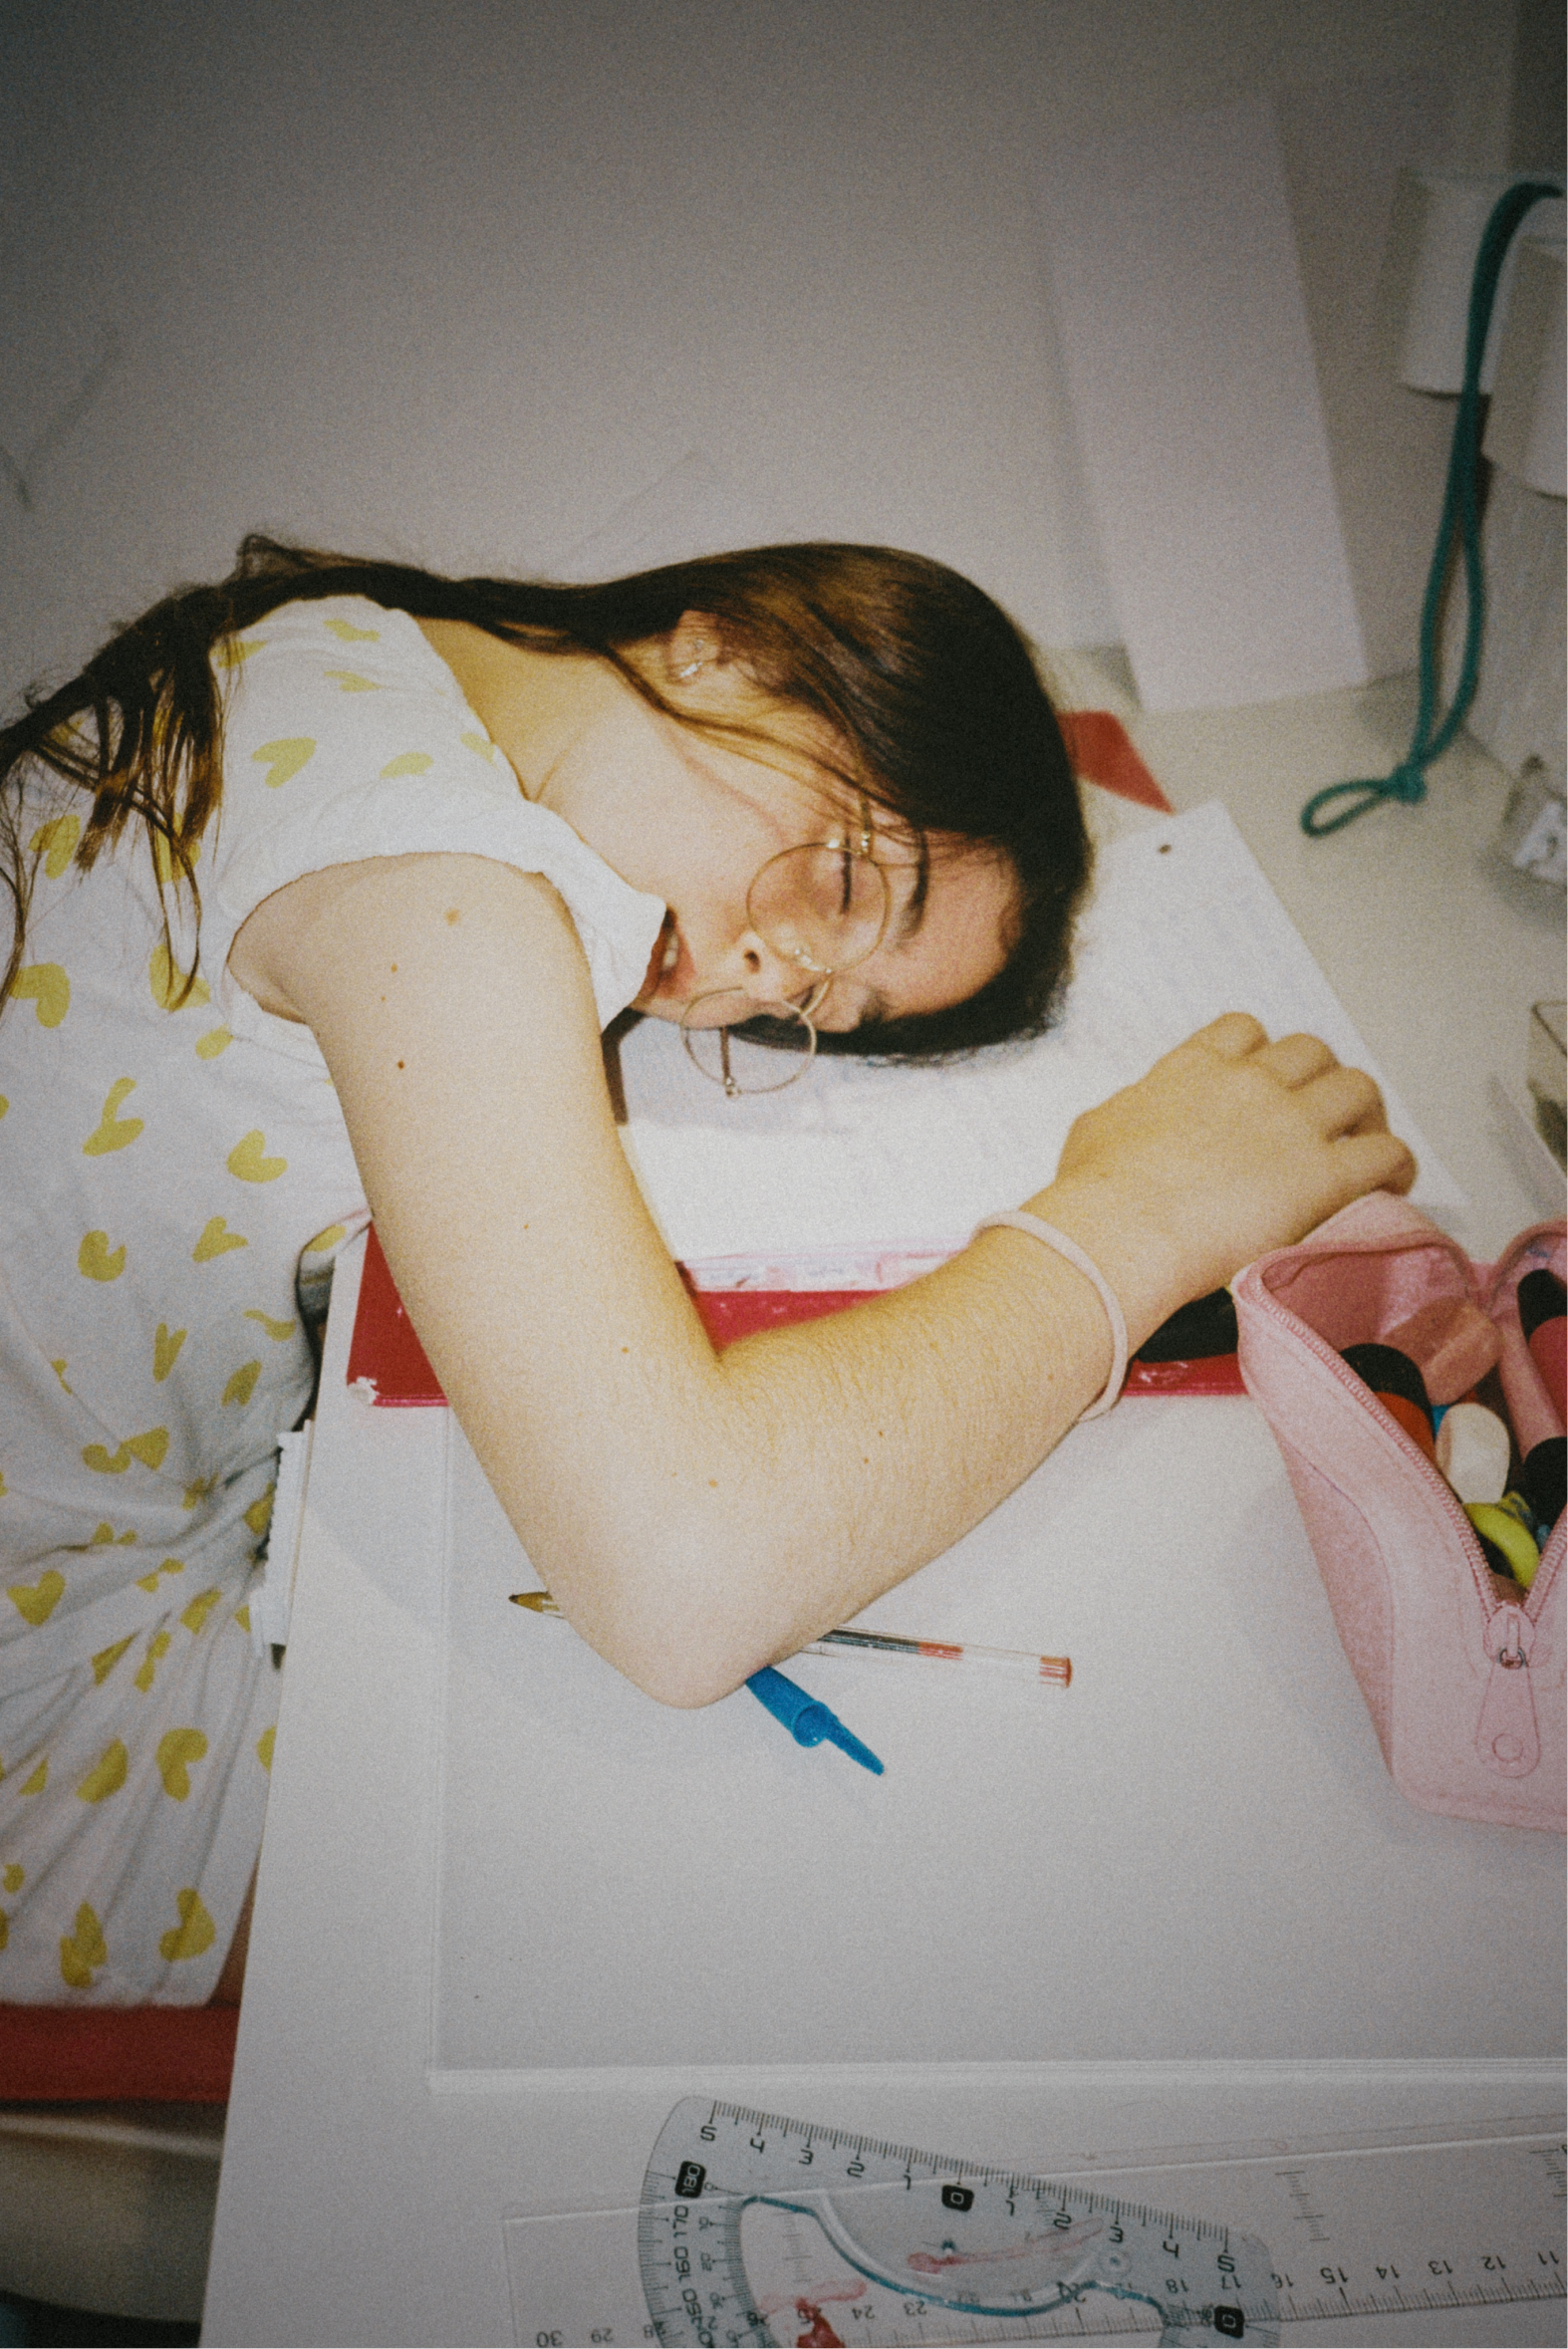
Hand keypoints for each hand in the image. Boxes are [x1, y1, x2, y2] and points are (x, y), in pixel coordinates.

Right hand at [1043, 1013, 1416, 1335]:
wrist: (1120, 1231)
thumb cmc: (1094, 1195)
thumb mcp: (1097, 1129)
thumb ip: (1133, 1112)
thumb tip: (1137, 1121)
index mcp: (1192, 1070)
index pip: (1244, 1031)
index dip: (1264, 1054)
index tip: (1266, 1080)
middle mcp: (1248, 1083)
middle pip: (1311, 1052)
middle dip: (1321, 1080)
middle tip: (1322, 1116)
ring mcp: (1290, 1123)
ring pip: (1358, 1088)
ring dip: (1365, 1113)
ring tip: (1364, 1144)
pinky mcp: (1322, 1174)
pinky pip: (1385, 1152)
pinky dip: (1395, 1164)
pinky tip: (1389, 1183)